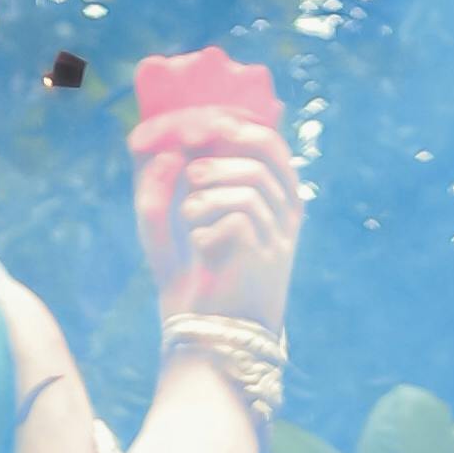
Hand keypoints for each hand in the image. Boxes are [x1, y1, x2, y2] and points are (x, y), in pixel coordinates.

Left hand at [137, 113, 301, 333]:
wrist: (204, 328)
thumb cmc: (191, 268)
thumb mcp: (174, 212)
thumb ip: (170, 175)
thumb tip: (172, 149)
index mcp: (270, 190)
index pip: (266, 138)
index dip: (231, 124)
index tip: (191, 131)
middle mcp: (283, 208)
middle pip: (265, 149)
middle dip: (222, 147)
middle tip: (188, 169)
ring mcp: (279, 232)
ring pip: (251, 181)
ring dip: (209, 192)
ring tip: (189, 214)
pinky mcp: (267, 256)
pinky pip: (240, 215)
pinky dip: (210, 224)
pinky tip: (201, 244)